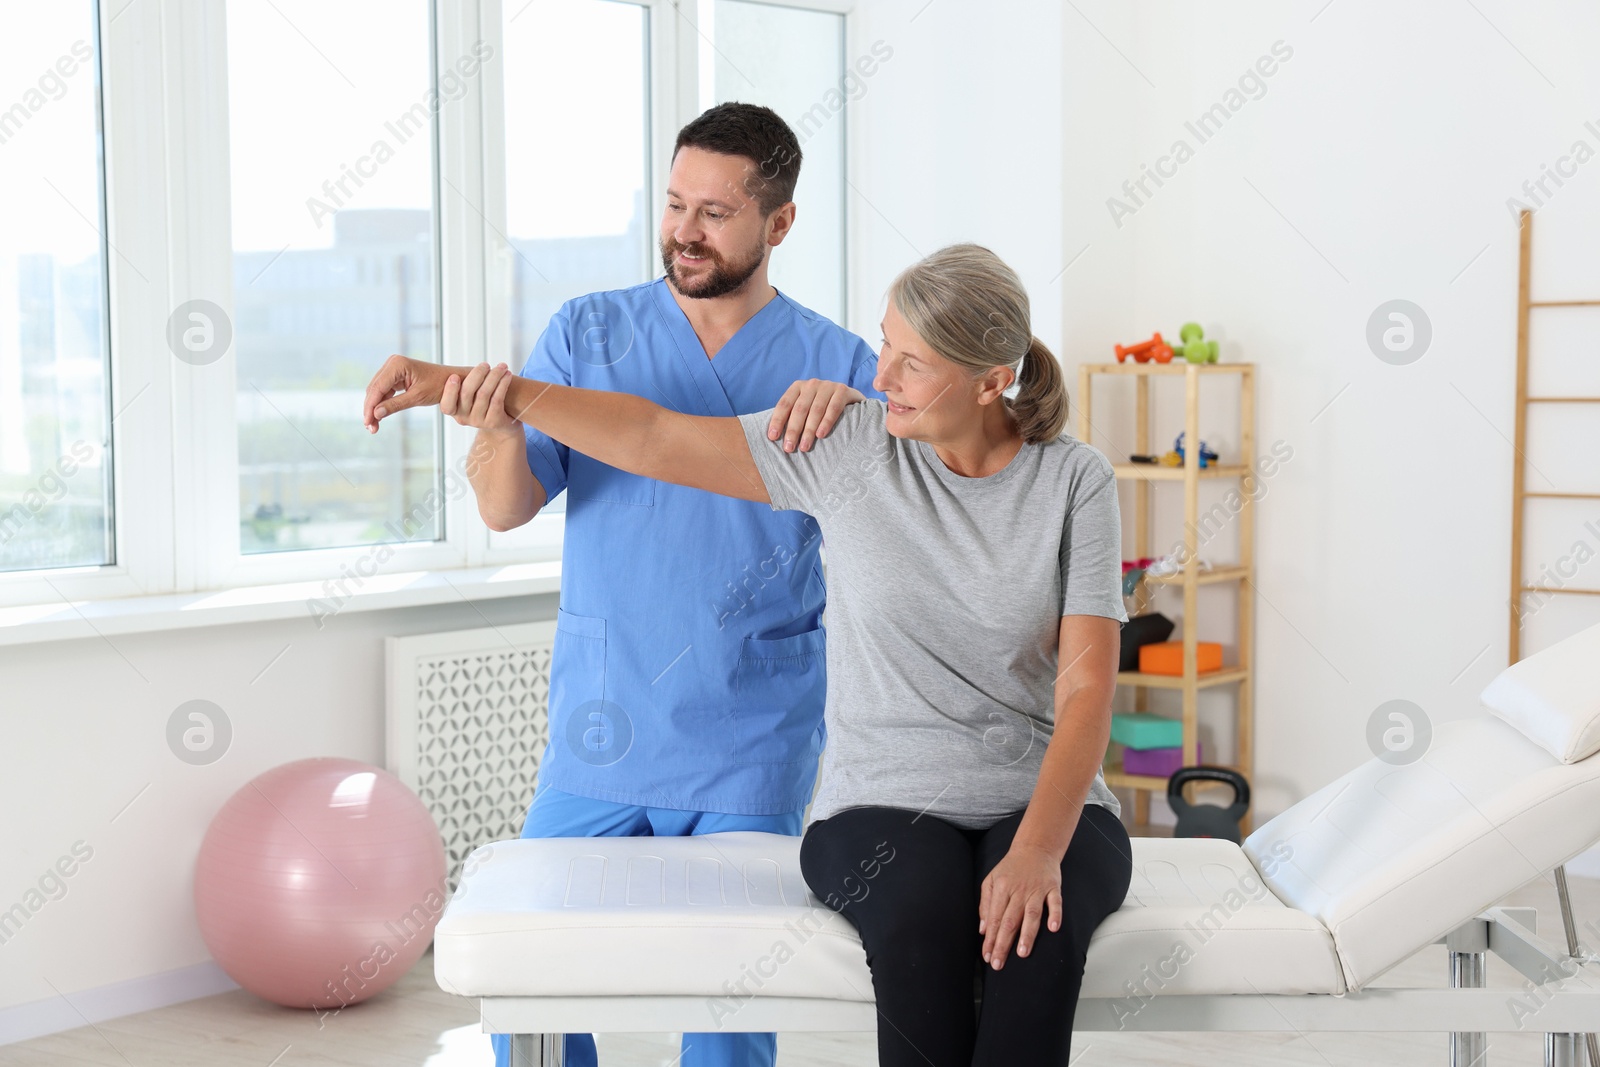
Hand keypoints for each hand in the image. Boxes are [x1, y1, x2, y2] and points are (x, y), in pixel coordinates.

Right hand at [362, 355, 450, 432]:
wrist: (452, 380)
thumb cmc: (439, 386)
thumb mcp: (417, 398)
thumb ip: (395, 405)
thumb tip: (376, 414)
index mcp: (397, 364)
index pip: (377, 388)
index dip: (370, 406)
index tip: (368, 423)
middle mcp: (392, 363)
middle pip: (374, 389)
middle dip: (371, 409)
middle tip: (370, 428)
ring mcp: (393, 368)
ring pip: (377, 391)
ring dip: (374, 408)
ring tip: (373, 427)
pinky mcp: (395, 376)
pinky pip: (384, 391)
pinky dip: (381, 404)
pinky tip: (378, 417)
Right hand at [441, 362, 521, 436]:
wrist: (502, 422)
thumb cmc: (483, 402)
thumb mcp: (470, 395)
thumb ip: (464, 383)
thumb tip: (464, 367)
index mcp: (454, 410)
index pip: (447, 405)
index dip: (450, 391)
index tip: (454, 376)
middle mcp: (464, 418)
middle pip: (466, 393)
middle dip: (476, 374)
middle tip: (486, 364)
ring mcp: (478, 421)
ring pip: (483, 394)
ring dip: (494, 376)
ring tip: (501, 366)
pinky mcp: (493, 422)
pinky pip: (497, 399)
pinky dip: (502, 384)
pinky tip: (507, 375)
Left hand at [766, 379, 864, 452]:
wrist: (851, 400)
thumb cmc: (823, 410)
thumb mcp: (806, 409)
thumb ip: (793, 416)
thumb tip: (774, 438)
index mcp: (798, 387)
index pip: (784, 404)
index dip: (777, 420)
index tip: (773, 438)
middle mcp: (812, 384)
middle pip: (799, 408)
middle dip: (793, 430)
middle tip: (789, 448)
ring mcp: (828, 386)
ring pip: (816, 409)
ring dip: (809, 430)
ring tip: (804, 447)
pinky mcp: (843, 390)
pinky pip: (833, 407)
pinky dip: (826, 422)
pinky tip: (821, 435)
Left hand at [977, 843, 1061, 969]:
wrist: (1035, 848)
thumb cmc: (1011, 868)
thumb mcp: (992, 880)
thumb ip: (986, 904)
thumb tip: (983, 930)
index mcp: (1001, 888)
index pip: (994, 918)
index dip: (990, 939)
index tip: (987, 957)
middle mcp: (1018, 890)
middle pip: (1010, 920)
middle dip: (1003, 943)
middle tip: (998, 964)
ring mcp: (1037, 889)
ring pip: (1031, 914)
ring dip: (1027, 934)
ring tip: (1022, 953)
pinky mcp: (1053, 887)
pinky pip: (1055, 902)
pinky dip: (1055, 914)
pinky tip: (1053, 928)